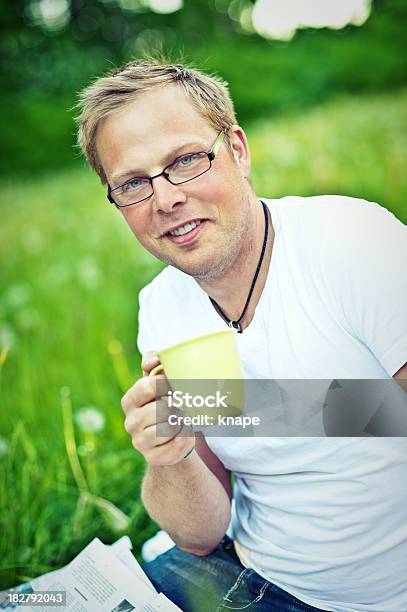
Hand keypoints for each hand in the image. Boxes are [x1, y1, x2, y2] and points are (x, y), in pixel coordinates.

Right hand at [121, 351, 194, 465]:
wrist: (169, 436)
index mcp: (130, 400)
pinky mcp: (152, 457)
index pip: (148, 386)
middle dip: (176, 407)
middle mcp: (130, 422)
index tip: (175, 385)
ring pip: (169, 428)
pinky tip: (182, 434)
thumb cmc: (164, 402)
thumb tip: (155, 359)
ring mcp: (139, 442)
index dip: (166, 383)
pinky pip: (177, 445)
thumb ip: (153, 363)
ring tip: (181, 420)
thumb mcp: (157, 381)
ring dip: (182, 422)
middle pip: (161, 409)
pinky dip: (186, 438)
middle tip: (180, 407)